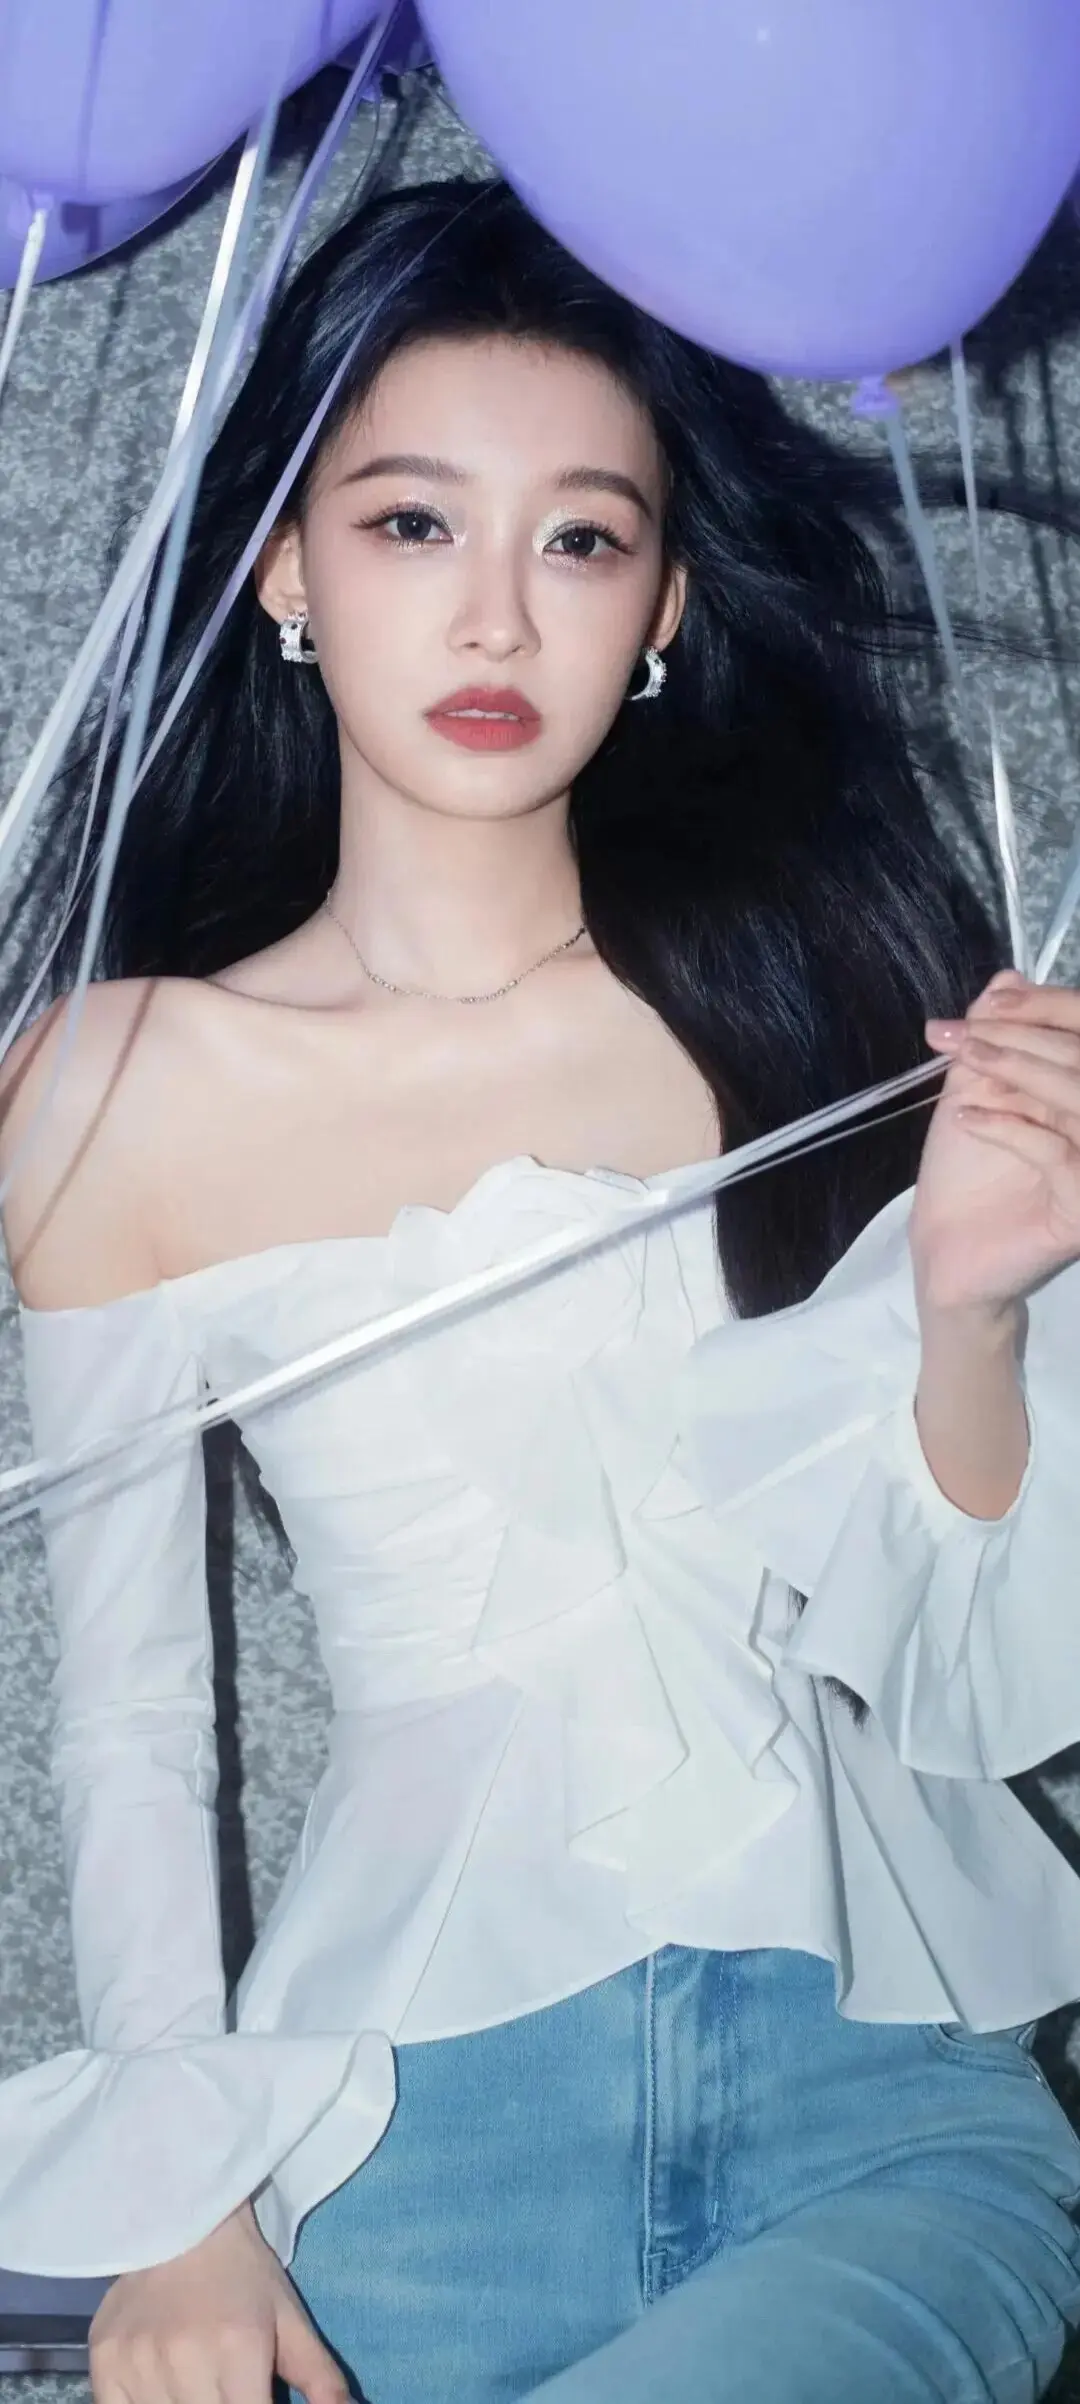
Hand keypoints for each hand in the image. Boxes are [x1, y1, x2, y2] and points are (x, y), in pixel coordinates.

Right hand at [88, 2198, 349, 2403]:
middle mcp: (184, 2357)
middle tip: (228, 2390)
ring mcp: (138, 2361)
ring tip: (200, 2387)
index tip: (255, 2400)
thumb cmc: (243, 2275)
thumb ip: (320, 2378)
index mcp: (238, 2347)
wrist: (181, 2218)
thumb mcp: (290, 2320)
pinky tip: (163, 2392)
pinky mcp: (103, 2362)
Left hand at [910, 969, 1079, 1317]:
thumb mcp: (978, 1090)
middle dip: (1020, 1036)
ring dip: (1017, 1070)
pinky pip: (1056, 1154)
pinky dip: (1009, 1127)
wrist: (948, 1252)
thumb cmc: (968, 1172)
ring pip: (1077, 1099)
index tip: (990, 1006)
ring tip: (966, 1060)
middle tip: (964, 1034)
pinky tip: (967, 1118)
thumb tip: (1009, 978)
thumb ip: (997, 1036)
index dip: (1048, 1008)